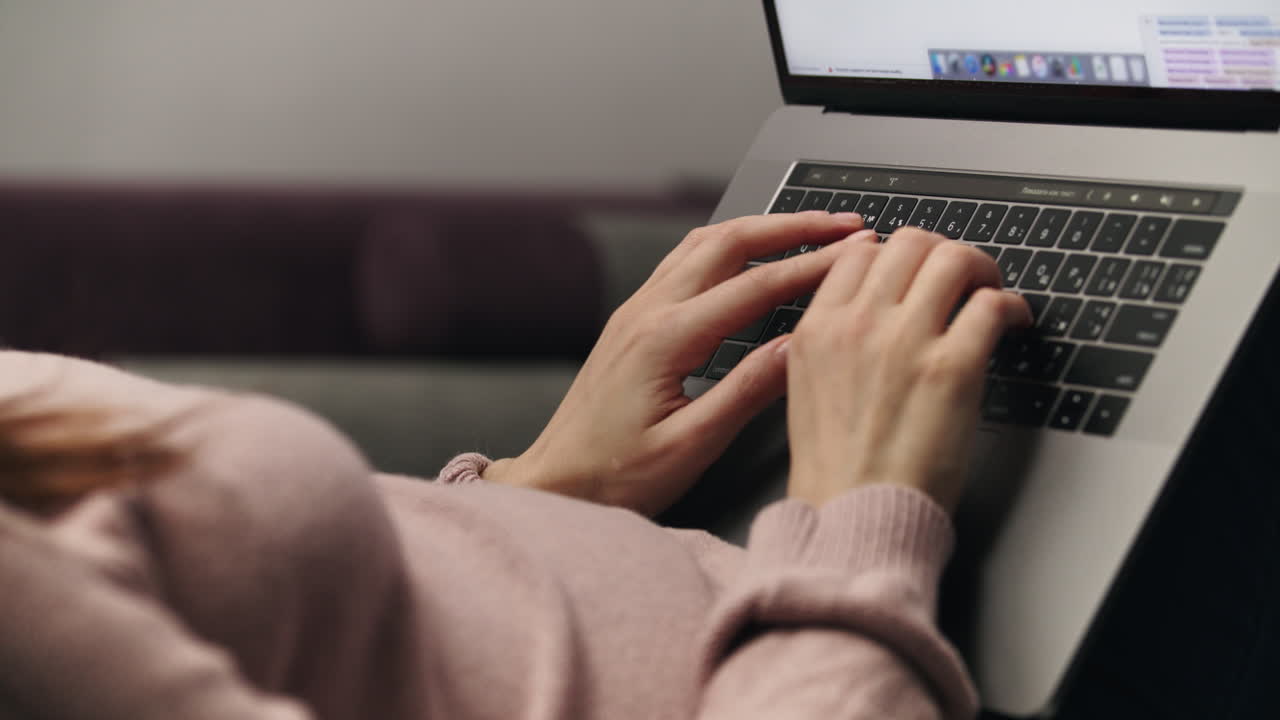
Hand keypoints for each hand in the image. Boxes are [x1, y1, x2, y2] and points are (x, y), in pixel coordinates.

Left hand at [484, 212, 870, 515]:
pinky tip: (749, 254)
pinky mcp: (633, 320)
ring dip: (760, 230)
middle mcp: (647, 311)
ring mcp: (636, 310)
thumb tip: (798, 349)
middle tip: (844, 225)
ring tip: (808, 229)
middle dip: (793, 227)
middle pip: (729, 242)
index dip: (814, 266)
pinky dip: (729, 246)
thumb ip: (747, 393)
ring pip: (705, 243)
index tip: (857, 253)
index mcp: (665, 339)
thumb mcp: (690, 446)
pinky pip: (686, 261)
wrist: (554, 482)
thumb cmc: (613, 475)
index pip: (756, 287)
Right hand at [785, 228, 1031, 511]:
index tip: (917, 268)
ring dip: (982, 269)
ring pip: (954, 259)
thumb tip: (872, 309)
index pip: (860, 252)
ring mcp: (905, 342)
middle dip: (943, 252)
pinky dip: (1011, 306)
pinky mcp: (952, 368)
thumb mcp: (806, 388)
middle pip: (911, 243)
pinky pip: (992, 305)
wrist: (855, 516)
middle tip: (961, 276)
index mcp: (817, 329)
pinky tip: (1013, 322)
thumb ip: (832, 339)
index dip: (897, 252)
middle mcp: (858, 325)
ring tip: (990, 292)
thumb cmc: (837, 470)